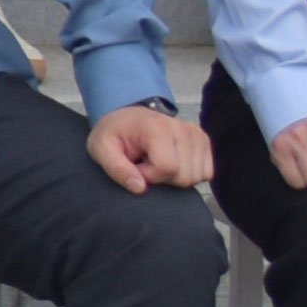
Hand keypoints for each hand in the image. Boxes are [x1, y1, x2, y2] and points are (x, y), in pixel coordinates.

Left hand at [85, 100, 208, 192]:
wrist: (128, 118)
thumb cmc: (114, 133)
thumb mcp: (101, 149)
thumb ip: (117, 169)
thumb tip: (140, 188)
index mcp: (158, 127)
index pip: (168, 168)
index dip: (149, 176)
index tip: (136, 166)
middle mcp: (183, 128)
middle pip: (185, 176)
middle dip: (162, 178)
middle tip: (145, 164)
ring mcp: (197, 134)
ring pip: (196, 177)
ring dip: (174, 177)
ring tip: (156, 161)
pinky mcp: (204, 142)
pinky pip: (206, 173)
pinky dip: (188, 174)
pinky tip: (171, 162)